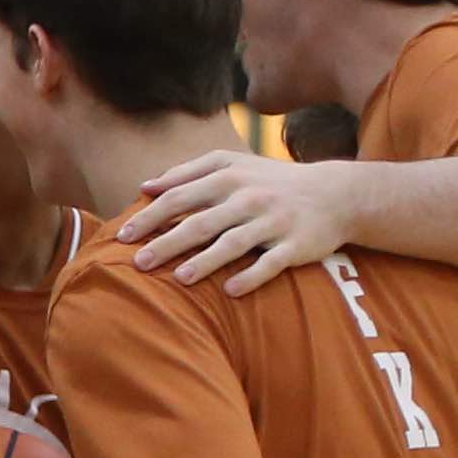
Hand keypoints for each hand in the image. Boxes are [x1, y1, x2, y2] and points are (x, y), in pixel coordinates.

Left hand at [120, 151, 350, 294]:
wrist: (336, 194)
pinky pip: (271, 263)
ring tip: (179, 279)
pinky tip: (230, 291)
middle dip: (167, 242)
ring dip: (206, 261)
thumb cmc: (271, 182)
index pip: (179, 197)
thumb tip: (145, 186)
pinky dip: (252, 275)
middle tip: (138, 263)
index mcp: (228, 177)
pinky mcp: (296, 245)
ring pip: (234, 242)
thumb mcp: (233, 165)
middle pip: (200, 222)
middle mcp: (249, 198)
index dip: (149, 216)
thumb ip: (188, 172)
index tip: (122, 236)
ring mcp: (274, 222)